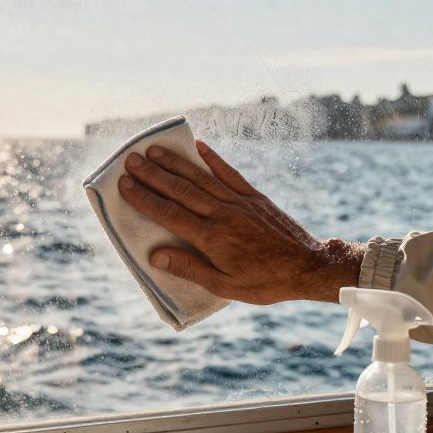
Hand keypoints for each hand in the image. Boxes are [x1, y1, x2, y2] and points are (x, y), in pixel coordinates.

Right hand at [119, 140, 361, 303]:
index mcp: (212, 238)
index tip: (124, 184)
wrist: (308, 267)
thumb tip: (155, 256)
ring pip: (201, 177)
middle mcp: (223, 214)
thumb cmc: (265, 282)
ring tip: (153, 150)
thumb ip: (190, 269)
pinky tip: (199, 146)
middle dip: (152, 174)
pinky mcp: (254, 197)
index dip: (144, 198)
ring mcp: (239, 202)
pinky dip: (212, 158)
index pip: (169, 213)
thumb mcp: (225, 286)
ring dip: (175, 162)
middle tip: (130, 160)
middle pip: (180, 189)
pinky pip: (229, 173)